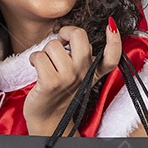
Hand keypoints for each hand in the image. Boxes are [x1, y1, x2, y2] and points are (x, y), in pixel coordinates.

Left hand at [23, 20, 122, 135]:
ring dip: (44, 52)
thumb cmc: (59, 93)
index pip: (112, 56)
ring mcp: (68, 77)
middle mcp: (84, 73)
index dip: (114, 39)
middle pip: (78, 34)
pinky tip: (36, 67)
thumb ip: (80, 56)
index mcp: (93, 72)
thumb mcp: (77, 76)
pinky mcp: (51, 82)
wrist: (49, 121)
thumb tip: (68, 33)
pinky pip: (39, 56)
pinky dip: (33, 59)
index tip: (111, 26)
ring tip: (46, 64)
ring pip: (53, 45)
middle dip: (64, 32)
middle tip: (59, 43)